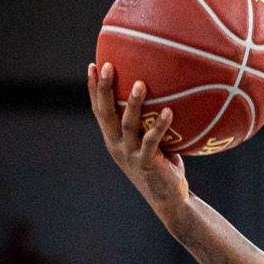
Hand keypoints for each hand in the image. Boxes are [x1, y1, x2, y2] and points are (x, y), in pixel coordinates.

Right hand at [88, 62, 190, 214]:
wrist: (169, 199)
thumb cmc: (163, 166)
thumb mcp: (152, 142)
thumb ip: (152, 122)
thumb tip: (168, 91)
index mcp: (113, 138)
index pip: (99, 109)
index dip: (93, 88)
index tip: (93, 64)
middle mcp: (116, 145)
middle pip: (105, 113)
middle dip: (103, 88)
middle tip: (107, 66)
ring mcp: (130, 154)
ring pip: (128, 125)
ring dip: (134, 103)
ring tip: (141, 83)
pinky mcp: (146, 163)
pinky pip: (153, 141)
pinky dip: (161, 126)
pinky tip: (170, 111)